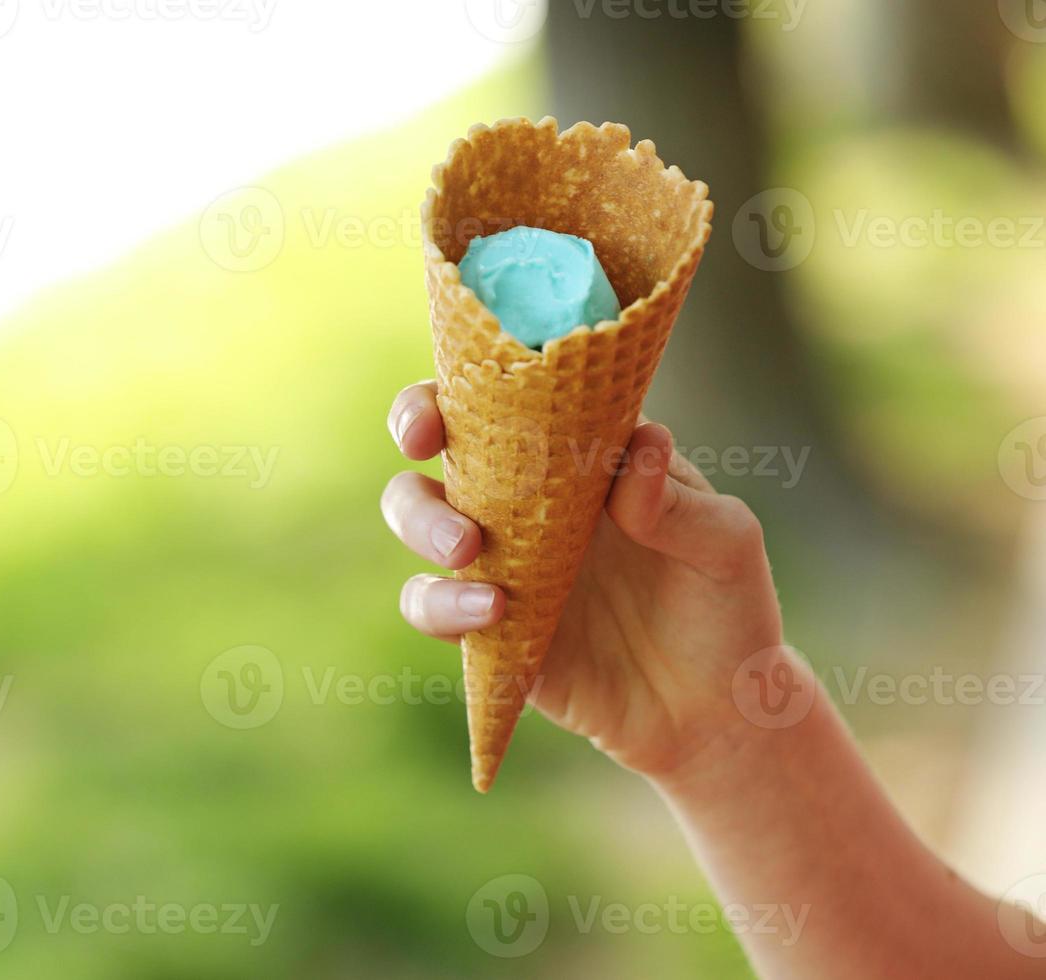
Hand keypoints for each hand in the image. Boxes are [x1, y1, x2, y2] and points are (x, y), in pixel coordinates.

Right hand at [382, 380, 784, 776]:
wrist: (720, 710)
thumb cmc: (726, 604)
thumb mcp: (726, 543)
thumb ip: (678, 500)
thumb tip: (640, 444)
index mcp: (574, 457)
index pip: (501, 397)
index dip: (458, 383)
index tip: (445, 398)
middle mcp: (523, 501)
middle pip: (435, 445)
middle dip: (414, 438)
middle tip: (431, 456)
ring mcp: (500, 564)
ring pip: (417, 523)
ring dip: (423, 525)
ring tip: (470, 554)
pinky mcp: (488, 630)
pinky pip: (433, 609)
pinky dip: (444, 606)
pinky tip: (493, 614)